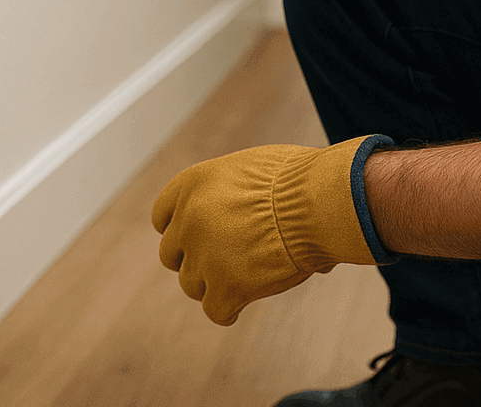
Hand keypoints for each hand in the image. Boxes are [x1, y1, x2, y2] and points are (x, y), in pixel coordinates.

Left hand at [150, 136, 388, 325]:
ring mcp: (204, 256)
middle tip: (220, 261)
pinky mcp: (226, 287)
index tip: (196, 238)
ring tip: (240, 280)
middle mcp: (189, 220)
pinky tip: (239, 307)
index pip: (162, 217)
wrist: (317, 202)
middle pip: (172, 254)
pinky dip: (227, 311)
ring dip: (212, 284)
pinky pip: (214, 310)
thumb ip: (232, 192)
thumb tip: (246, 213)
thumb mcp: (252, 169)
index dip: (180, 230)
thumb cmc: (299, 179)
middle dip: (194, 259)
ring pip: (191, 284)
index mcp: (192, 185)